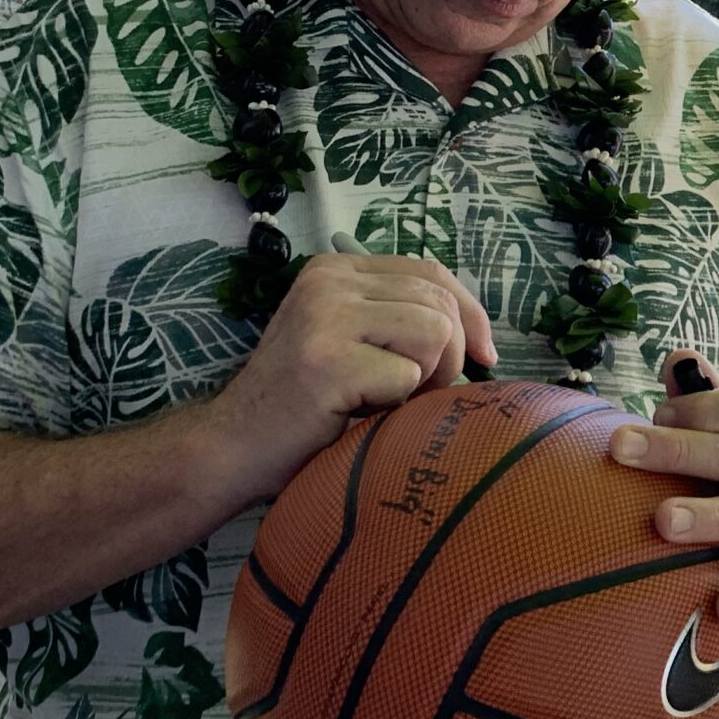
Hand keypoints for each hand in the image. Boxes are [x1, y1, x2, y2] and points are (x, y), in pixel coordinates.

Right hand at [201, 252, 497, 502]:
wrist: (233, 448)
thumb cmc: (304, 406)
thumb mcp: (349, 343)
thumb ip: (397, 321)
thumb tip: (478, 335)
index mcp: (337, 271)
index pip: (431, 273)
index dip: (471, 315)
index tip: (484, 357)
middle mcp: (329, 282)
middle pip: (440, 303)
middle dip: (449, 357)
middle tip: (415, 395)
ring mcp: (326, 317)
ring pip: (434, 333)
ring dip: (426, 380)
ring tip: (385, 402)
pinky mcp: (328, 359)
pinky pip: (408, 376)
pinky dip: (396, 405)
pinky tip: (357, 414)